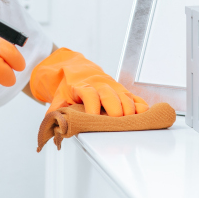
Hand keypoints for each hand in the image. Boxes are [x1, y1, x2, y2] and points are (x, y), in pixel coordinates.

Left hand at [30, 48, 148, 116]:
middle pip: (109, 94)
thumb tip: (57, 128)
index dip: (92, 106)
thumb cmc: (68, 88)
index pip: (89, 94)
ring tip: (130, 122)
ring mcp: (112, 86)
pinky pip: (133, 96)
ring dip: (128, 109)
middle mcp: (99, 85)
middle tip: (116, 122)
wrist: (77, 69)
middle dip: (114, 109)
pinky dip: (139, 104)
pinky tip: (143, 113)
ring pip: (123, 95)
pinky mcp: (121, 89)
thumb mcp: (58, 98)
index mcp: (81, 86)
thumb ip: (56, 113)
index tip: (94, 118)